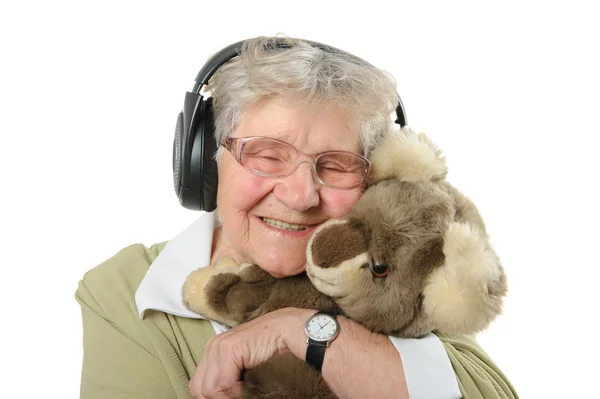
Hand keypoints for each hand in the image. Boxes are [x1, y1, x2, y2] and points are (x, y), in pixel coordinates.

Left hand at [189, 307, 312, 397]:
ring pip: (208, 390)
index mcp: (213, 350)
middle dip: (219, 398)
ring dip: (228, 396)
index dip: (215, 398)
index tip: (233, 397)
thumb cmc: (273, 351)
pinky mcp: (229, 348)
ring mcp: (219, 345)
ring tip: (247, 390)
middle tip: (241, 396)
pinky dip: (236, 392)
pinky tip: (251, 382)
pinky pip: (223, 384)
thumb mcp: (242, 368)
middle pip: (199, 389)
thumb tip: (218, 396)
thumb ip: (227, 379)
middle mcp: (212, 346)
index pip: (199, 386)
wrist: (291, 331)